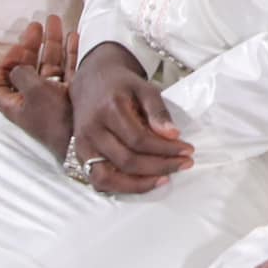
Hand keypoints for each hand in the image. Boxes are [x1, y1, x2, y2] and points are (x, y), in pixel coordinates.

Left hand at [0, 16, 78, 158]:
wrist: (81, 137)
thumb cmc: (53, 117)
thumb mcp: (33, 91)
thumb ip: (22, 73)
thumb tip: (19, 66)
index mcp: (16, 103)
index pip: (1, 83)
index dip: (5, 63)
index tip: (16, 48)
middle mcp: (33, 99)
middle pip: (28, 68)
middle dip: (31, 46)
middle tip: (37, 25)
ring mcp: (54, 96)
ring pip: (50, 64)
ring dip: (53, 43)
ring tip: (57, 22)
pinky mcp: (72, 93)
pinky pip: (69, 68)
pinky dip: (71, 52)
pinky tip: (74, 37)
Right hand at [70, 41, 191, 194]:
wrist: (92, 81)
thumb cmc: (121, 86)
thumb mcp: (144, 88)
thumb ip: (158, 111)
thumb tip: (173, 135)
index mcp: (109, 110)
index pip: (139, 139)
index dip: (165, 149)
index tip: (187, 150)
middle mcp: (92, 131)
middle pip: (127, 161)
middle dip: (159, 166)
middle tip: (184, 164)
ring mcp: (82, 146)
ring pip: (108, 178)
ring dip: (139, 184)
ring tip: (164, 179)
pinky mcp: (80, 156)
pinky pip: (98, 181)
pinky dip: (121, 187)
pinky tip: (144, 182)